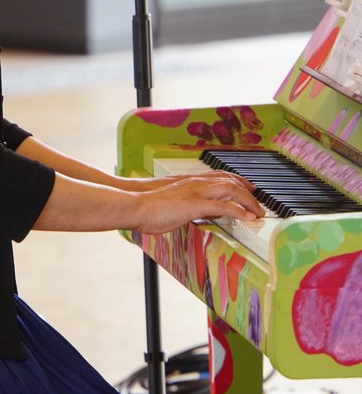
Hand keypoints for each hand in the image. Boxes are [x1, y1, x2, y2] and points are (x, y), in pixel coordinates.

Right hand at [134, 171, 263, 234]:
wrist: (135, 204)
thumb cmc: (147, 204)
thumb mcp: (172, 200)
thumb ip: (189, 202)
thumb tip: (201, 210)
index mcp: (190, 180)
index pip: (220, 176)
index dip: (237, 181)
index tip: (247, 187)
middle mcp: (196, 182)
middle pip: (231, 181)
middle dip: (248, 191)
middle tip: (259, 202)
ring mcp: (197, 192)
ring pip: (232, 190)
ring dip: (248, 201)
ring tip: (258, 212)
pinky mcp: (195, 204)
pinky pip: (224, 206)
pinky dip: (239, 211)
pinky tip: (247, 217)